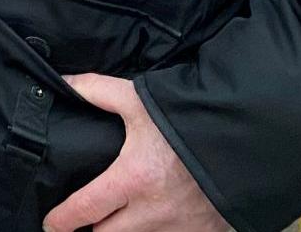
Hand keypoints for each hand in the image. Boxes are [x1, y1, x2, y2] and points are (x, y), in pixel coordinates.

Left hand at [42, 74, 227, 231]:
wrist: (250, 141)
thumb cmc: (192, 122)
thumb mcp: (140, 100)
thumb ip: (97, 90)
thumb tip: (64, 83)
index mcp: (132, 180)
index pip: (85, 209)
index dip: (62, 220)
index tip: (50, 224)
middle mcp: (153, 212)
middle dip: (93, 229)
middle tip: (86, 217)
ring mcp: (180, 228)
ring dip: (125, 231)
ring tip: (117, 217)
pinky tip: (152, 219)